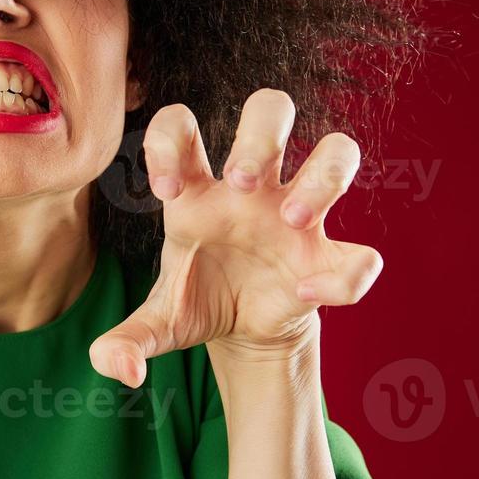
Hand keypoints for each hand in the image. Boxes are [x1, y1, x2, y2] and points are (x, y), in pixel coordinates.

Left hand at [89, 89, 381, 386]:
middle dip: (260, 135)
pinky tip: (306, 294)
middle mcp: (253, 191)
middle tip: (242, 182)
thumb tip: (117, 369)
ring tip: (292, 219)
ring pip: (338, 151)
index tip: (167, 190)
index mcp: (198, 193)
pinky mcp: (330, 257)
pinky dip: (344, 277)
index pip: (181, 127)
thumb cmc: (198, 302)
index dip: (169, 140)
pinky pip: (361, 256)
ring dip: (322, 177)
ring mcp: (297, 215)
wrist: (244, 332)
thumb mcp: (157, 325)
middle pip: (273, 109)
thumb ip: (126, 342)